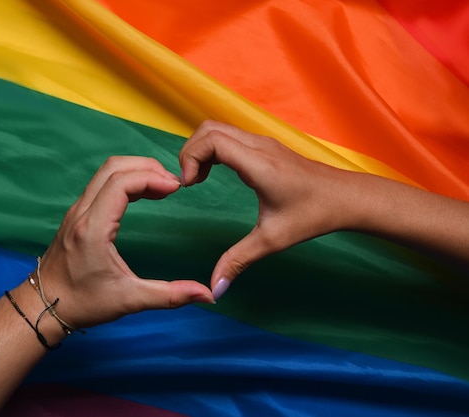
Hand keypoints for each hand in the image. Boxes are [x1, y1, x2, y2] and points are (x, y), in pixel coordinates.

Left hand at [37, 156, 213, 330]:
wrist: (43, 305)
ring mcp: (77, 210)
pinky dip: (125, 179)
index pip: (121, 182)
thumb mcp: (130, 301)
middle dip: (147, 167)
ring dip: (136, 170)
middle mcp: (82, 212)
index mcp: (93, 228)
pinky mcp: (77, 214)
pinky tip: (144, 194)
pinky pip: (101, 183)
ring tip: (162, 187)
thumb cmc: (83, 302)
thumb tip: (207, 296)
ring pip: (106, 171)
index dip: (151, 177)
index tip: (176, 188)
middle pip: (113, 167)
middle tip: (173, 183)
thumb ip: (170, 296)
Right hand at [179, 120, 356, 296]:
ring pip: (217, 129)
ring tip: (197, 179)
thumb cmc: (314, 215)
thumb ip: (238, 261)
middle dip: (190, 152)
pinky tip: (213, 174)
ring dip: (200, 150)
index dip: (191, 157)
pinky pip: (228, 136)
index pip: (211, 140)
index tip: (189, 185)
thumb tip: (215, 288)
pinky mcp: (265, 146)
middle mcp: (258, 145)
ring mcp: (262, 142)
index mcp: (258, 163)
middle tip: (188, 182)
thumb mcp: (272, 240)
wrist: (346, 198)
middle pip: (208, 129)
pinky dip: (212, 150)